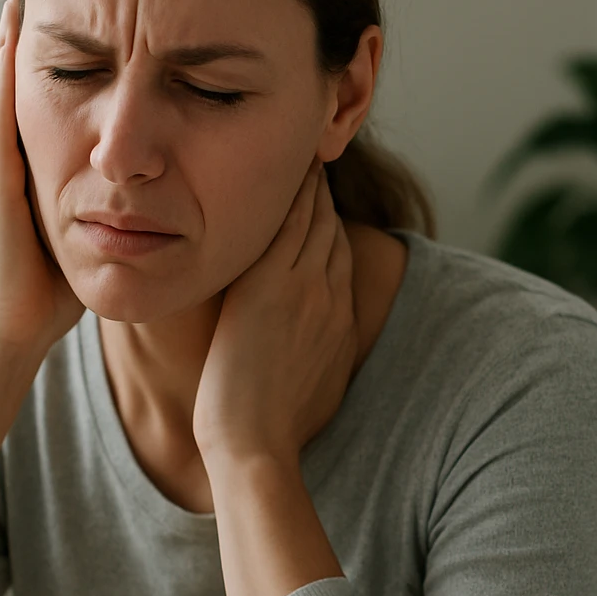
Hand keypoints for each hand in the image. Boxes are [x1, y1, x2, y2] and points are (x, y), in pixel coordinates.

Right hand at [0, 0, 82, 355]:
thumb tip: (152, 181)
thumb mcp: (89, 227)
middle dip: (25, 29)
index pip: (47, 93)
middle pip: (17, 77)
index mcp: (35, 165)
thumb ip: (109, 200)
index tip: (75, 4)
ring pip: (1, 87)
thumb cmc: (55, 285)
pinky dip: (2, 78)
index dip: (58, 49)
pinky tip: (8, 44)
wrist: (15, 326)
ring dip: (8, 39)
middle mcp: (9, 157)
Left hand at [192, 162, 355, 465]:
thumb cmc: (275, 431)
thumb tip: (317, 360)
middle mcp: (330, 295)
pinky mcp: (273, 284)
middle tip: (309, 157)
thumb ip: (320, 360)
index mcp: (340, 320)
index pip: (338, 254)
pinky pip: (285, 222)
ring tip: (296, 152)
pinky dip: (288, 192)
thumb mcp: (316, 390)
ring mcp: (305, 287)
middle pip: (329, 227)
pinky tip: (279, 168)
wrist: (255, 443)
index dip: (328, 224)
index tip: (317, 202)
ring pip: (311, 217)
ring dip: (306, 182)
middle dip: (320, 192)